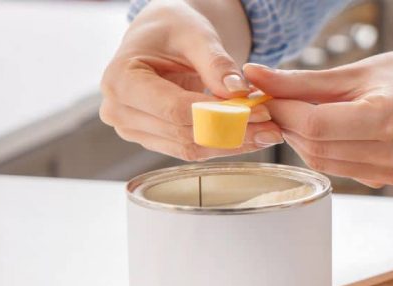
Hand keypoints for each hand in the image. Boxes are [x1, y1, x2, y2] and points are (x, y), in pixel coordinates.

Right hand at [99, 0, 282, 160]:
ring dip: (232, 144)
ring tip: (268, 132)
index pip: (175, 110)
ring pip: (189, 148)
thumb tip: (239, 93)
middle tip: (273, 127)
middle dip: (232, 132)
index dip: (220, 115)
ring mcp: (133, 130)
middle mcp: (119, 111)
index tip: (259, 112)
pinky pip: (191, 148)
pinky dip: (223, 143)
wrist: (162, 35)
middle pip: (183, 134)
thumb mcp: (196, 36)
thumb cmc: (174, 29)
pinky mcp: (152, 139)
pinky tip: (252, 135)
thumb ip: (217, 64)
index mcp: (121, 80)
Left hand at [243, 49, 392, 187]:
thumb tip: (251, 75)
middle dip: (289, 127)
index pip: (318, 125)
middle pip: (318, 149)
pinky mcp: (389, 181)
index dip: (285, 113)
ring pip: (325, 165)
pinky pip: (339, 172)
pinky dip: (324, 152)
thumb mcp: (348, 72)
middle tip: (280, 105)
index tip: (270, 97)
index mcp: (390, 116)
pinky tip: (329, 133)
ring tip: (304, 116)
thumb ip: (299, 81)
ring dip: (303, 142)